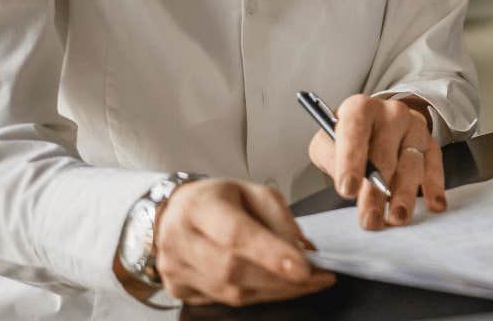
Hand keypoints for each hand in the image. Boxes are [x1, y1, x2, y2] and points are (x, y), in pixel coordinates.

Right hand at [142, 178, 333, 306]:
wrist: (172, 214)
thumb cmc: (217, 200)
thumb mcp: (251, 191)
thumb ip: (279, 216)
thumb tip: (303, 248)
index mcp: (200, 207)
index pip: (236, 234)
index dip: (271, 253)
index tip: (305, 267)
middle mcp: (180, 240)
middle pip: (234, 270)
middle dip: (282, 279)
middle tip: (319, 278)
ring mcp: (175, 269)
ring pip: (231, 292)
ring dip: (275, 291)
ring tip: (306, 282)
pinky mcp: (179, 289)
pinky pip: (225, 301)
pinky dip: (257, 295)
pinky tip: (276, 285)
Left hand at [307, 94, 446, 229]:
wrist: (379, 121)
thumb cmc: (348, 137)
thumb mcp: (327, 142)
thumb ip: (330, 158)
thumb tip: (346, 181)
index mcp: (360, 108)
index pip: (355, 131)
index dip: (351, 161)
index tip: (348, 189)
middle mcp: (391, 113)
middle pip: (385, 154)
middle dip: (376, 191)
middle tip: (370, 219)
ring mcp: (414, 127)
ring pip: (411, 163)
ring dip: (404, 194)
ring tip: (396, 218)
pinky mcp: (430, 143)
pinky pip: (434, 164)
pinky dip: (435, 186)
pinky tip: (434, 204)